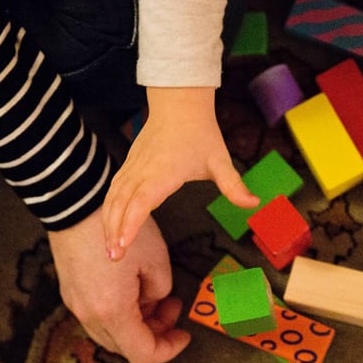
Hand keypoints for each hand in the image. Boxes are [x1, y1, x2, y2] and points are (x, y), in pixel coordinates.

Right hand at [48, 207, 189, 362]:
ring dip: (137, 323)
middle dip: (154, 333)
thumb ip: (161, 289)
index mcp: (113, 311)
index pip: (142, 352)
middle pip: (125, 346)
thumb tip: (155, 299)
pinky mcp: (71, 292)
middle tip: (172, 308)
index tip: (184, 335)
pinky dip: (119, 313)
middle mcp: (90, 314)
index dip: (168, 349)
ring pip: (111, 332)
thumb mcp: (156, 259)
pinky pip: (98, 315)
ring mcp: (76, 304)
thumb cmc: (118, 226)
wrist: (77, 202)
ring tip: (154, 295)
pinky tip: (132, 288)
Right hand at [102, 86, 257, 261]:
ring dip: (108, 223)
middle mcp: (143, 171)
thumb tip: (253, 204)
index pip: (143, 200)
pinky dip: (108, 210)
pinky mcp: (128, 166)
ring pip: (113, 198)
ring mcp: (132, 168)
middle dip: (115, 231)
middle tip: (114, 258)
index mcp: (164, 172)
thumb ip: (234, 186)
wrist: (179, 104)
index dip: (131, 222)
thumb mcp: (220, 160)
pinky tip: (109, 226)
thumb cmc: (199, 133)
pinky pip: (113, 190)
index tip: (124, 243)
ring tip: (109, 250)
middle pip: (121, 204)